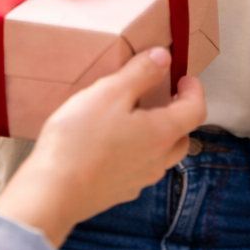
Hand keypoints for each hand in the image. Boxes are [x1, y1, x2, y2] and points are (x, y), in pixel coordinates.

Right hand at [0, 48, 205, 246]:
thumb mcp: (110, 92)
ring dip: (157, 134)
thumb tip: (163, 58)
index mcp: (161, 134)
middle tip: (165, 96)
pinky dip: (135, 152)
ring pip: (160, 155)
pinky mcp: (117, 192)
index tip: (185, 76)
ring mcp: (137, 181)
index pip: (195, 111)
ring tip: (135, 117)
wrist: (53, 192)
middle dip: (179, 114)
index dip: (195, 91)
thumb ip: (140, 73)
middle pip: (181, 136)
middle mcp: (156, 161)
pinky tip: (112, 143)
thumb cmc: (81, 139)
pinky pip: (137, 169)